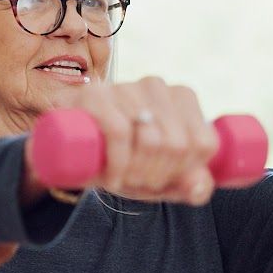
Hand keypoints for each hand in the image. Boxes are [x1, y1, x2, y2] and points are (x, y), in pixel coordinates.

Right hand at [56, 76, 220, 205]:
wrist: (69, 147)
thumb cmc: (122, 161)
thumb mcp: (161, 178)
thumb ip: (192, 186)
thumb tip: (200, 185)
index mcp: (182, 97)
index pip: (204, 143)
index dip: (184, 173)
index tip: (162, 180)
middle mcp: (156, 86)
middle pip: (177, 144)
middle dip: (157, 176)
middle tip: (136, 182)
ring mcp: (125, 87)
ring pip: (150, 139)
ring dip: (135, 174)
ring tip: (121, 180)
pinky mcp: (94, 95)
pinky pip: (119, 131)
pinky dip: (118, 163)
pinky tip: (111, 178)